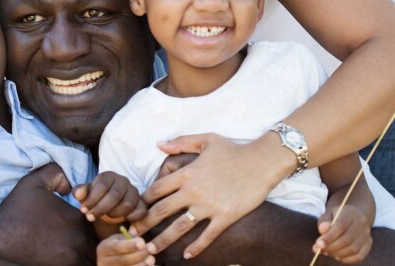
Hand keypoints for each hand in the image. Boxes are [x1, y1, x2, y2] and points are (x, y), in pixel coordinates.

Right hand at [0, 163, 96, 265]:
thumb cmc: (16, 209)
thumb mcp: (34, 181)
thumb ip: (56, 173)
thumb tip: (71, 186)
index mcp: (75, 217)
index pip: (97, 222)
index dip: (90, 225)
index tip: (78, 226)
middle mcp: (77, 239)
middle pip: (97, 244)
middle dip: (91, 242)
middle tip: (76, 241)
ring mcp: (70, 258)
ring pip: (91, 259)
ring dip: (86, 256)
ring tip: (71, 252)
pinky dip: (76, 264)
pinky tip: (62, 259)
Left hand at [73, 171, 145, 223]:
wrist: (108, 207)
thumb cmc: (95, 198)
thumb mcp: (85, 195)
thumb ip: (79, 192)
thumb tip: (78, 193)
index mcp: (109, 176)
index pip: (102, 186)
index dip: (92, 199)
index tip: (83, 210)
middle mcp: (123, 181)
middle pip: (115, 195)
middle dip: (101, 209)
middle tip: (90, 217)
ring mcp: (134, 192)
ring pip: (127, 204)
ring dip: (114, 214)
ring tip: (105, 218)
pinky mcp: (141, 203)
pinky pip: (140, 211)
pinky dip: (132, 218)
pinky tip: (121, 223)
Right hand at [97, 234, 154, 265]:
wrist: (113, 260)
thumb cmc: (121, 246)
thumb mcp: (121, 239)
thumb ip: (131, 239)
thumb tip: (143, 243)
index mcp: (103, 249)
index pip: (116, 247)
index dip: (129, 246)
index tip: (142, 243)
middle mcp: (103, 263)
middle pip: (123, 260)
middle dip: (139, 254)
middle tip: (152, 248)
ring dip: (142, 265)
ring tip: (151, 259)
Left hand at [131, 132, 293, 259]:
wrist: (262, 162)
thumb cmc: (233, 150)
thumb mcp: (206, 140)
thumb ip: (180, 142)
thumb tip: (159, 144)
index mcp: (187, 173)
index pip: (157, 189)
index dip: (143, 201)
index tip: (135, 210)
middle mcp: (194, 191)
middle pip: (162, 211)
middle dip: (144, 224)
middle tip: (132, 234)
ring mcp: (209, 206)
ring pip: (179, 227)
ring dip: (163, 240)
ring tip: (150, 250)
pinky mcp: (225, 217)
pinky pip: (207, 236)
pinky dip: (196, 247)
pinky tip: (187, 256)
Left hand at [313, 205, 372, 263]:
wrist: (352, 218)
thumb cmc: (337, 217)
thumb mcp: (328, 214)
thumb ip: (324, 221)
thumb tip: (322, 230)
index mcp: (351, 212)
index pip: (340, 226)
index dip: (329, 237)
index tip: (318, 244)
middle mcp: (362, 222)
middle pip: (347, 239)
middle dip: (332, 247)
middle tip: (320, 250)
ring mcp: (367, 233)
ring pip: (353, 249)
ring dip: (338, 254)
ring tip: (327, 252)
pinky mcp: (368, 243)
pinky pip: (360, 256)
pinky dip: (348, 259)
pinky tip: (338, 256)